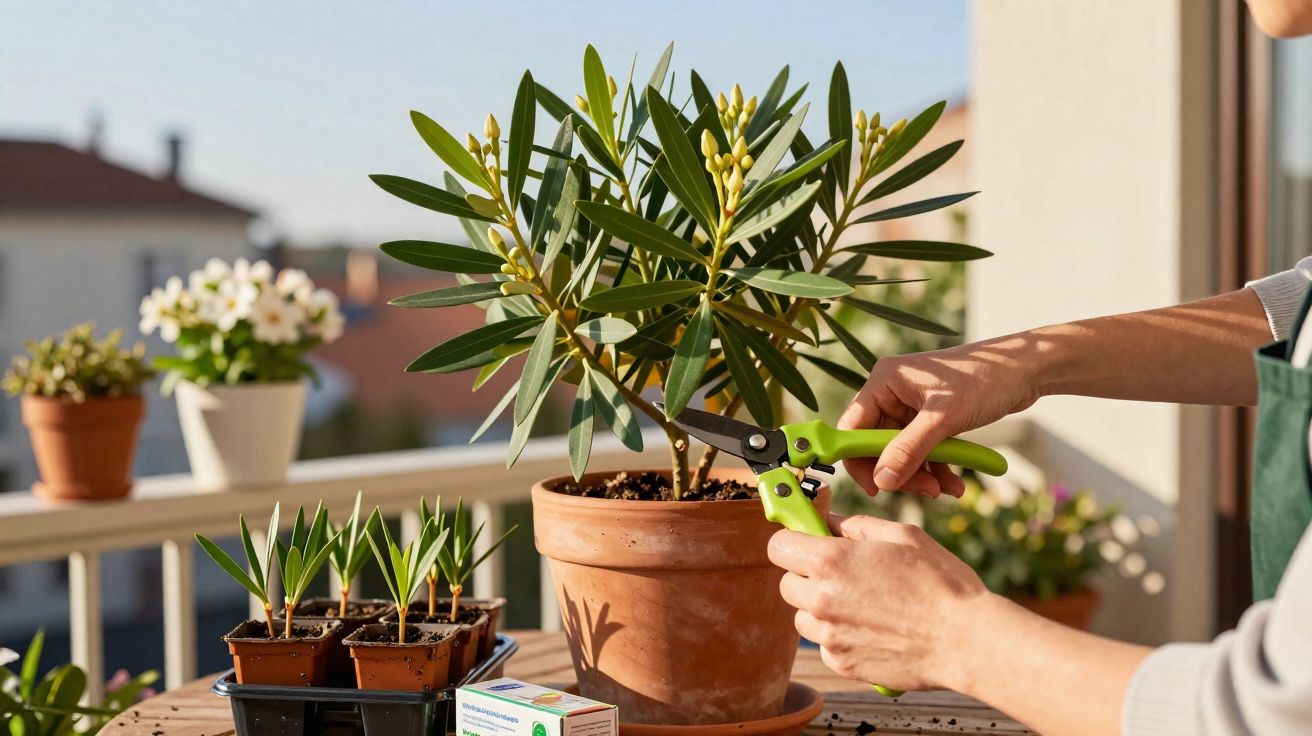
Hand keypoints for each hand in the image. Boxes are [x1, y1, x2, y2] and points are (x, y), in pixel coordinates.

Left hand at [767, 514, 989, 691]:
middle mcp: (821, 599)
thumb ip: (858, 526)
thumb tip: (831, 523)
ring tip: (861, 604)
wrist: (965, 640)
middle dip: (806, 576)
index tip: (805, 543)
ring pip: (803, 617)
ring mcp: (829, 636)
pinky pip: (825, 646)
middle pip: (786, 584)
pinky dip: (840, 637)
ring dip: (821, 609)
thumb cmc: (940, 583)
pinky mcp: (841, 664)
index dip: (792, 542)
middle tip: (842, 574)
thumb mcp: (903, 536)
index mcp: (831, 561)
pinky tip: (872, 629)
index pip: (778, 547)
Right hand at [840, 336, 1041, 496]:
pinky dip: (936, 468)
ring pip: (901, 452)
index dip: (859, 460)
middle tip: (924, 491)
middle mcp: (892, 392)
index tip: (877, 489)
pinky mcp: (930, 418)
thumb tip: (882, 482)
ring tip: (944, 489)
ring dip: (920, 475)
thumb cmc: (985, 380)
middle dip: (899, 471)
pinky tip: (955, 484)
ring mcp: (911, 406)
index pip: (853, 427)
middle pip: (877, 445)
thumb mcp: (943, 419)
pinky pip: (922, 450)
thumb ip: (909, 450)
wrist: (1026, 370)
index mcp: (884, 381)